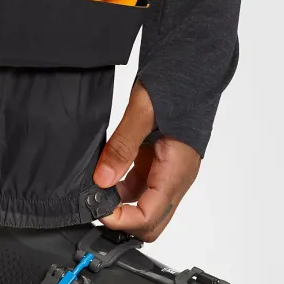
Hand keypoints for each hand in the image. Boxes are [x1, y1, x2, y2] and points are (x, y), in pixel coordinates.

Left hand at [93, 82, 200, 241]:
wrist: (192, 62)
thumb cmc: (177, 80)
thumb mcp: (143, 110)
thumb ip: (123, 146)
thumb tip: (102, 179)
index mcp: (177, 168)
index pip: (150, 216)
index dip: (121, 220)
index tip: (94, 207)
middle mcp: (176, 175)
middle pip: (150, 220)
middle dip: (120, 218)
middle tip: (91, 201)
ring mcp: (168, 169)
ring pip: (143, 203)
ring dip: (118, 202)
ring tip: (91, 185)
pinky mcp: (159, 159)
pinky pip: (139, 184)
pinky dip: (119, 185)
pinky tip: (102, 170)